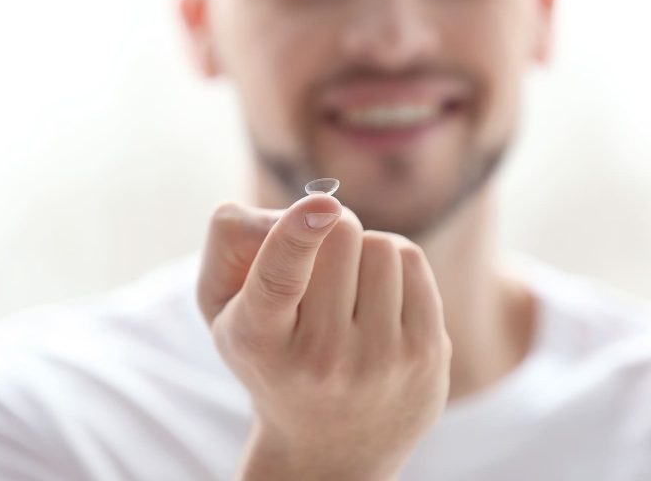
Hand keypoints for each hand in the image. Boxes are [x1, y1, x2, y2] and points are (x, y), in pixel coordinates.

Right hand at [197, 194, 451, 479]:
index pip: (280, 280)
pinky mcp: (425, 356)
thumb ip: (233, 242)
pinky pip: (411, 261)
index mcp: (259, 342)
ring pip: (379, 245)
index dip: (299, 234)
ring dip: (362, 247)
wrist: (329, 445)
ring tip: (348, 284)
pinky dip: (393, 261)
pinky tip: (378, 295)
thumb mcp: (225, 311)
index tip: (322, 204)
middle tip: (320, 258)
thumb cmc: (270, 354)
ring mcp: (379, 361)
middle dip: (329, 228)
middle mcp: (320, 359)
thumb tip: (316, 209)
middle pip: (339, 238)